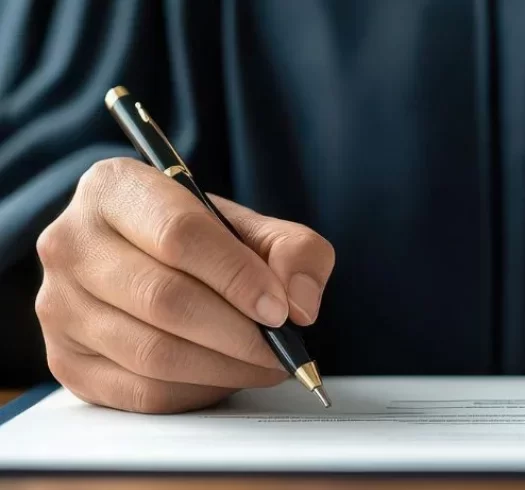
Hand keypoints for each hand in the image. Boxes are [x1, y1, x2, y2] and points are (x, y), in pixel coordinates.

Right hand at [35, 158, 335, 412]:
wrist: (152, 268)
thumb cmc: (205, 244)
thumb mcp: (257, 230)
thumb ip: (294, 252)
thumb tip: (300, 304)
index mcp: (116, 188)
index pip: (179, 234)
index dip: (237, 277)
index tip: (279, 309)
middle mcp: (71, 242)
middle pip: (165, 299)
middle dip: (239, 333)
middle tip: (281, 348)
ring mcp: (59, 305)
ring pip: (153, 352)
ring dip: (225, 367)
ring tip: (265, 364)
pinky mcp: (65, 361)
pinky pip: (141, 391)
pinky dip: (197, 392)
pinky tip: (225, 376)